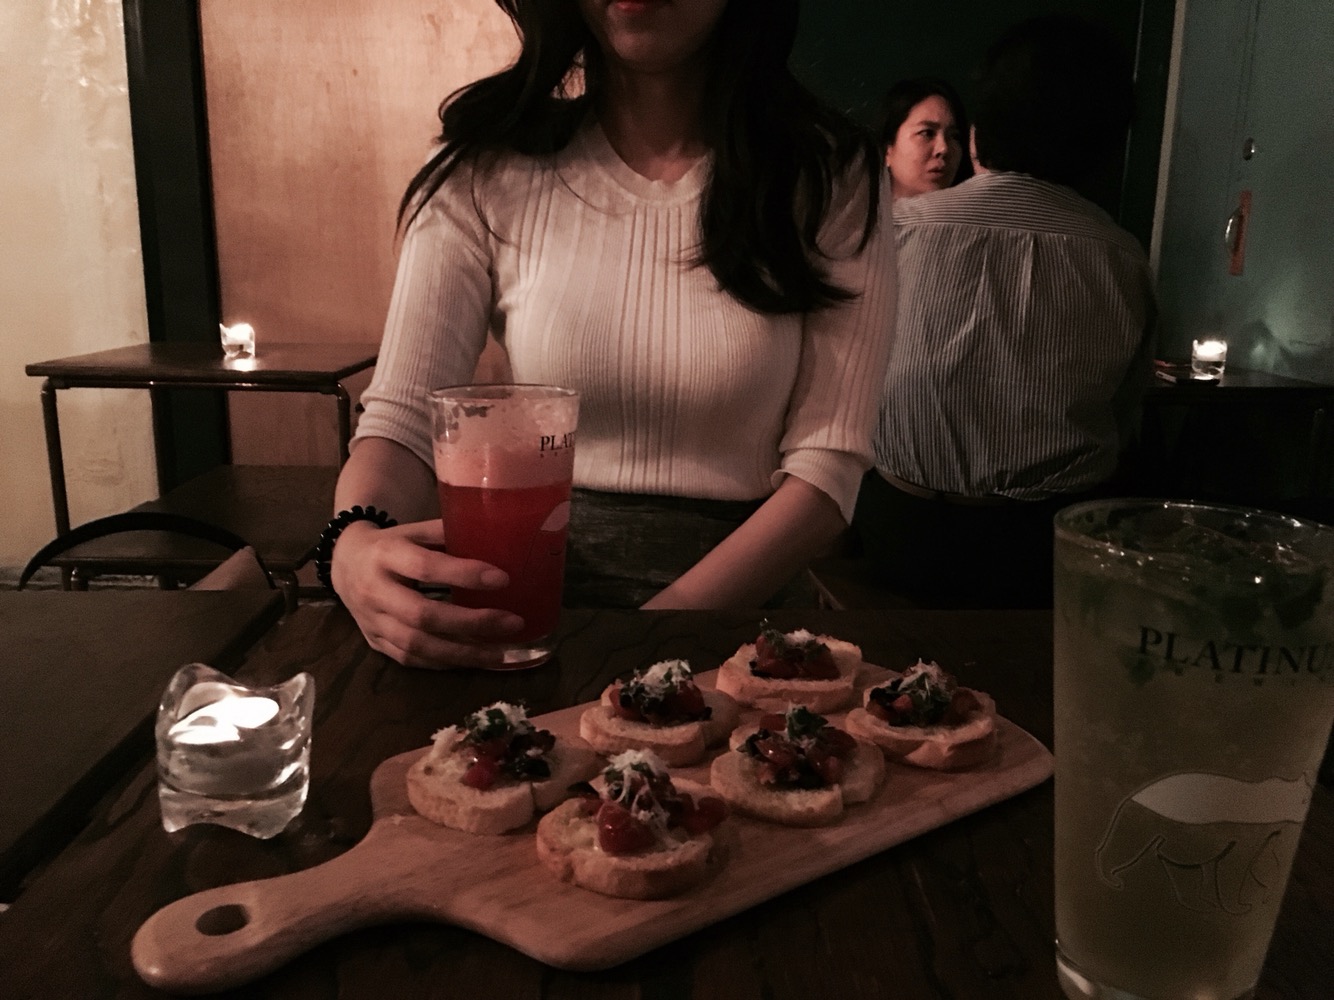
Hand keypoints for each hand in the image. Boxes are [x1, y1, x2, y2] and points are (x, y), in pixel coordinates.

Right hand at [330, 518, 525, 668]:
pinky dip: (444, 662)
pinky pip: (410, 659)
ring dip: (463, 653)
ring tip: (500, 652)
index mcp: (386, 554)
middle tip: (513, 623)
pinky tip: (473, 659)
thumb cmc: (392, 544)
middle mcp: (374, 590)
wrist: (344, 563)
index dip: (465, 574)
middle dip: (471, 623)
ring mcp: (371, 621)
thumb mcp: (415, 530)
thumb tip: (500, 540)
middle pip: (423, 615)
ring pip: (417, 645)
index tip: (503, 579)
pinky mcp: (374, 642)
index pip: (426, 567)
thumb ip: (450, 535)